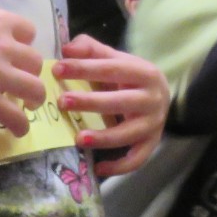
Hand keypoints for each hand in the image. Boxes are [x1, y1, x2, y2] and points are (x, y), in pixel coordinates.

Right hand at [0, 8, 45, 131]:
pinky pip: (17, 117)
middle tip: (20, 82)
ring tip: (28, 105)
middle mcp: (4, 45)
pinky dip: (21, 125)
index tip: (15, 55)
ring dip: (34, 98)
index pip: (29, 30)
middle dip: (30, 73)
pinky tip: (17, 129)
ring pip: (35, 89)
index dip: (24, 45)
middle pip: (35, 61)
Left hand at [56, 35, 168, 177]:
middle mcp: (154, 98)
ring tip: (78, 138)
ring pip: (129, 134)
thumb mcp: (114, 58)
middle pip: (121, 102)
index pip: (112, 69)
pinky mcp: (151, 144)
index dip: (84, 68)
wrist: (159, 95)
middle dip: (90, 102)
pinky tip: (97, 168)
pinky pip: (137, 159)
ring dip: (103, 137)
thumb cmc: (129, 76)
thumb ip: (91, 50)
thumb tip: (67, 49)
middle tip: (62, 102)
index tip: (57, 69)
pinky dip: (119, 166)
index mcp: (145, 72)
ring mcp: (154, 124)